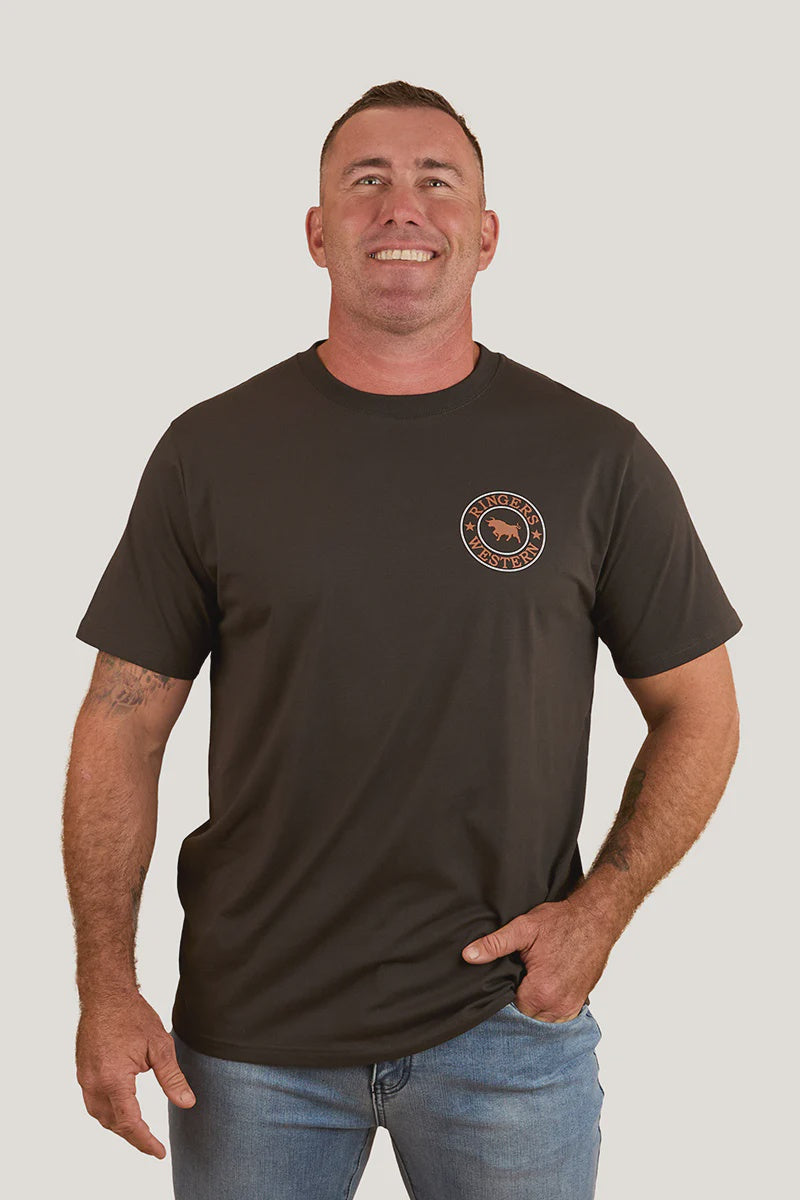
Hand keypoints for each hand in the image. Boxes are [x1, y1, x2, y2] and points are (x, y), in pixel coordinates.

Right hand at [75, 990, 195, 1158]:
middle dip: (133, 1137)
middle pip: (113, 1123)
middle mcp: (94, 1083)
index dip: (145, 1141)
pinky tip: (122, 1110)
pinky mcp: (82, 1071)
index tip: (159, 1153)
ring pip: (100, 1116)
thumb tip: (187, 1103)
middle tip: (152, 1144)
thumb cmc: (133, 1015)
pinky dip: (109, 1112)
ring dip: (119, 1126)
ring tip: (140, 1131)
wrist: (105, 994)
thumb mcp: (160, 1046)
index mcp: (113, 1079)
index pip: (130, 1123)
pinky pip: (93, 1102)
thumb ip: (172, 1078)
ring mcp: (84, 1078)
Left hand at [461, 898, 613, 1021]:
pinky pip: (558, 1015)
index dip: (505, 990)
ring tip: (534, 978)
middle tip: (522, 972)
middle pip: (526, 1014)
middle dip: (520, 997)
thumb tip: (468, 955)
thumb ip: (494, 944)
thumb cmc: (562, 922)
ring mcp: (571, 1006)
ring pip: (541, 1017)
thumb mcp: (524, 928)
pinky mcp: (580, 1002)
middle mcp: (557, 1006)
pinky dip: (550, 1004)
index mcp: (540, 991)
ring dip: (535, 1003)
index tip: (510, 974)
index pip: (510, 1007)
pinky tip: (547, 984)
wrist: (596, 918)